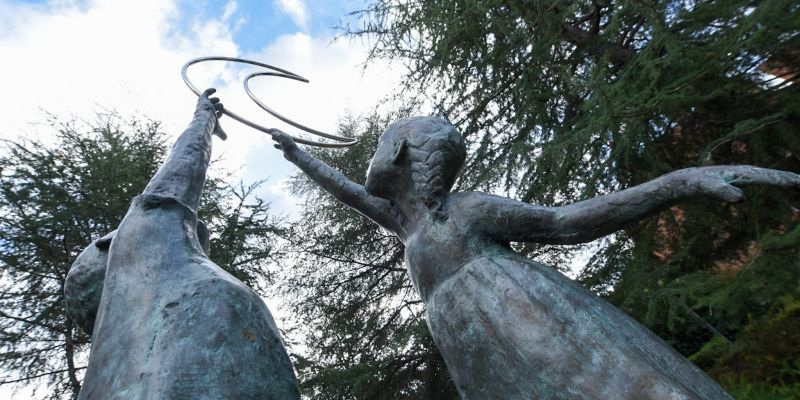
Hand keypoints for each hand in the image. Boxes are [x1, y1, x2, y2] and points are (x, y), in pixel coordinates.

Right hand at [198, 88, 226, 139]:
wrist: (204, 121)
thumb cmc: (210, 127)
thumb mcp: (218, 130)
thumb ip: (221, 134)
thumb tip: (225, 139)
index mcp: (206, 119)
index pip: (212, 115)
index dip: (217, 113)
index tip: (221, 113)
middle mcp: (203, 112)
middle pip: (210, 107)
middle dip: (215, 106)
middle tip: (221, 105)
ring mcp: (203, 106)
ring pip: (208, 101)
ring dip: (214, 100)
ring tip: (219, 100)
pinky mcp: (202, 100)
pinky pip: (205, 93)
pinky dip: (210, 91)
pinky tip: (215, 90)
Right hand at [269, 129, 298, 159]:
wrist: (294, 155)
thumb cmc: (290, 147)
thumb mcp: (283, 140)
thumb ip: (278, 136)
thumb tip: (272, 133)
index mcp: (286, 136)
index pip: (278, 131)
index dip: (274, 130)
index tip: (269, 129)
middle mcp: (285, 139)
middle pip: (278, 135)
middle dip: (274, 133)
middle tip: (269, 131)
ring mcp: (285, 144)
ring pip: (279, 140)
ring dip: (275, 139)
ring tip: (272, 138)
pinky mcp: (284, 149)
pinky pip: (279, 146)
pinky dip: (276, 145)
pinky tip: (274, 145)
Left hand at [681, 166, 799, 201]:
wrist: (684, 180)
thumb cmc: (696, 184)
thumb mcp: (707, 190)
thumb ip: (723, 193)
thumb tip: (741, 199)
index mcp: (742, 172)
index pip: (768, 177)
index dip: (785, 181)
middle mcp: (745, 171)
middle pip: (773, 174)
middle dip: (790, 179)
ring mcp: (743, 175)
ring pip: (769, 176)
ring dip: (784, 180)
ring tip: (799, 185)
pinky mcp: (739, 180)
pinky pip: (762, 180)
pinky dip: (774, 182)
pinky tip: (780, 187)